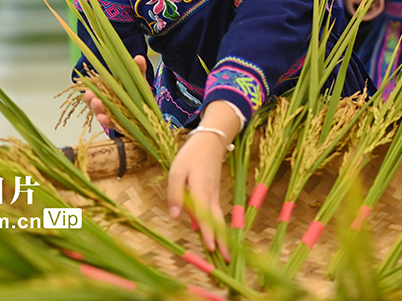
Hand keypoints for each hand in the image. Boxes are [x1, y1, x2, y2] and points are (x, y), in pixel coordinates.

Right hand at [84, 55, 146, 131]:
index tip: (88, 90)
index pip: (95, 92)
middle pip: (95, 104)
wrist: (150, 110)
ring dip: (99, 113)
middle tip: (90, 96)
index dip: (90, 92)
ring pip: (102, 115)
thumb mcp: (139, 81)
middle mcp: (108, 104)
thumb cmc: (140, 94)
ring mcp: (113, 115)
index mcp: (109, 92)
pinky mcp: (120, 124)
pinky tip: (105, 119)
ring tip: (98, 113)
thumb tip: (138, 58)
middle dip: (92, 101)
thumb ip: (138, 70)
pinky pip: (113, 124)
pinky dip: (109, 122)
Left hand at [167, 101, 238, 260]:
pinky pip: (217, 212)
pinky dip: (219, 225)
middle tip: (226, 260)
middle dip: (222, 242)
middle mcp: (211, 195)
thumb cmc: (191, 155)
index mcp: (201, 191)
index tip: (211, 250)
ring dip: (222, 236)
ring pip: (219, 218)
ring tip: (224, 253)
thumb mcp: (177, 171)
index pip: (205, 217)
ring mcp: (215, 194)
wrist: (211, 140)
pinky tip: (215, 235)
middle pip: (217, 222)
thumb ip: (175, 194)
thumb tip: (174, 216)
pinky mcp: (215, 192)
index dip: (208, 234)